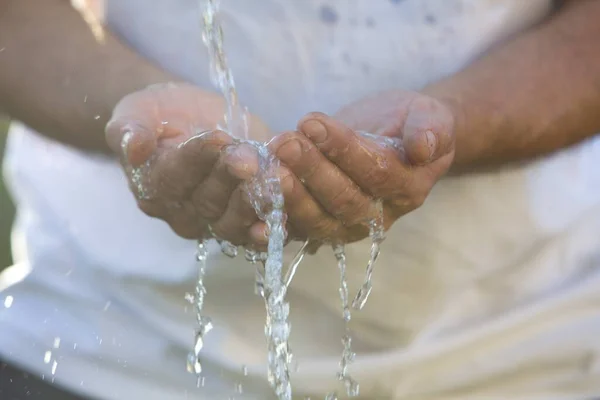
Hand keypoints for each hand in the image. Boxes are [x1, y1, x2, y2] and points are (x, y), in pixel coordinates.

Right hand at [105, 82, 271, 242]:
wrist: (186, 120)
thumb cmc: (158, 116)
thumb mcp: (136, 112)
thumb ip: (130, 130)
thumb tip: (133, 145)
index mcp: (154, 188)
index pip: (175, 176)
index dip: (197, 158)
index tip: (218, 138)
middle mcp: (184, 212)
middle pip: (208, 201)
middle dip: (231, 178)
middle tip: (249, 159)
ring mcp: (216, 220)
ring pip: (233, 221)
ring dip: (254, 204)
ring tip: (272, 183)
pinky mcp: (246, 218)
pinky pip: (257, 232)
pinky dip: (271, 228)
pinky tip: (285, 219)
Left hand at [267, 90, 455, 243]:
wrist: (390, 137)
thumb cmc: (408, 124)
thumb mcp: (429, 115)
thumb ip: (433, 128)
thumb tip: (424, 146)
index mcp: (406, 189)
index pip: (376, 174)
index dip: (345, 150)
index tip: (313, 123)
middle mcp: (376, 216)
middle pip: (342, 201)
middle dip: (310, 171)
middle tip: (284, 142)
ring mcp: (343, 226)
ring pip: (316, 220)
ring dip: (289, 194)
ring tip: (267, 163)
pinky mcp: (315, 225)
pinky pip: (293, 228)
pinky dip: (271, 218)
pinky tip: (251, 198)